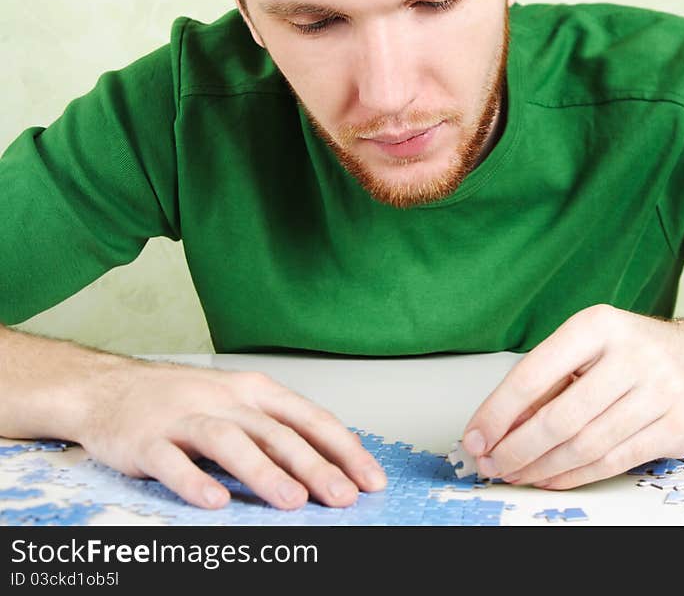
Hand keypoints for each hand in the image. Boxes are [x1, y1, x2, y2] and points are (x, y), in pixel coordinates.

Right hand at [76, 362, 385, 508]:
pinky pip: (172, 461)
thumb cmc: (182, 398)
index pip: (309, 417)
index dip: (343, 448)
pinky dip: (194, 480)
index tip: (370, 478)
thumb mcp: (238, 402)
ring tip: (292, 501)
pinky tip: (215, 502)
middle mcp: (224, 400)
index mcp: (254, 391)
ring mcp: (184, 417)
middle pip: (275, 431)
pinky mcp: (146, 440)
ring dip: (263, 472)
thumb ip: (279, 428)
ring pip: (229, 442)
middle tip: (342, 496)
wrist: (107, 386)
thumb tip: (334, 461)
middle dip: (314, 465)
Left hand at [461, 304, 683, 488]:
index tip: (476, 437)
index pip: (533, 373)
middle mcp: (633, 355)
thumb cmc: (636, 354)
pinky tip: (552, 478)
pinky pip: (614, 461)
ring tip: (518, 474)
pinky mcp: (678, 427)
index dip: (498, 412)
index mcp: (598, 325)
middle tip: (493, 465)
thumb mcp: (589, 348)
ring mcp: (661, 392)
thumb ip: (546, 383)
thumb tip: (496, 429)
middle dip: (517, 449)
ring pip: (586, 445)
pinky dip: (575, 476)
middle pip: (560, 418)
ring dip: (542, 468)